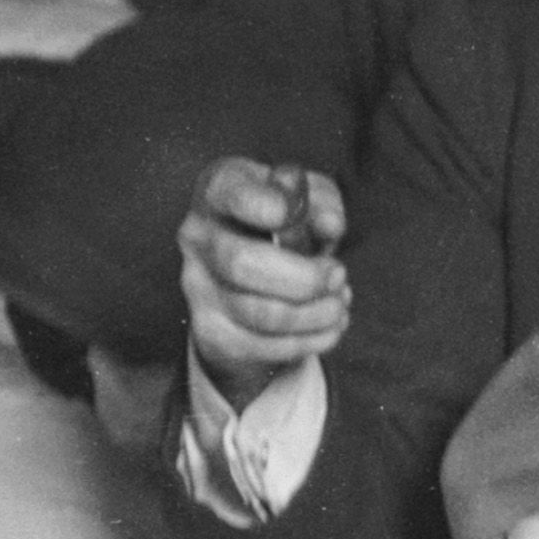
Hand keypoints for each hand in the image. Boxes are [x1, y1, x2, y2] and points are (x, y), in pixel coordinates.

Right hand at [178, 158, 347, 399]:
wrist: (251, 278)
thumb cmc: (285, 227)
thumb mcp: (308, 201)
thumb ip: (322, 203)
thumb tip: (329, 225)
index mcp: (219, 191)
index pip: (230, 193)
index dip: (260, 204)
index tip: (287, 214)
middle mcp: (198, 238)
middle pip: (241, 263)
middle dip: (304, 277)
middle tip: (338, 275)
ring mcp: (198, 288)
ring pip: (261, 313)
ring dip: (316, 314)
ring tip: (339, 303)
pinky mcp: (212, 332)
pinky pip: (266, 347)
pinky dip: (311, 340)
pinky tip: (329, 325)